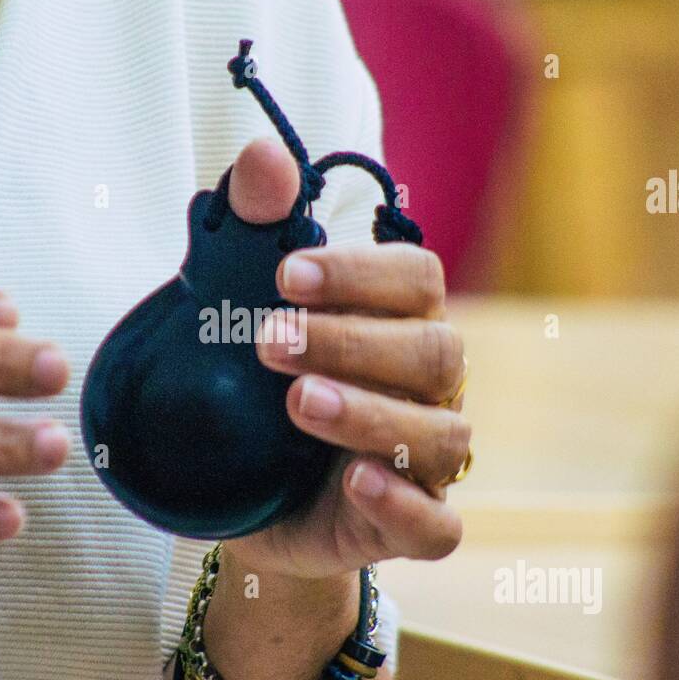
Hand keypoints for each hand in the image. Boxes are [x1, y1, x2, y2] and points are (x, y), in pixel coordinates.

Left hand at [220, 139, 468, 581]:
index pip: (417, 281)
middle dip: (351, 342)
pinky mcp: (405, 528)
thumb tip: (263, 152)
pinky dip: (406, 506)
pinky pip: (439, 527)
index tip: (285, 274)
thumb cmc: (252, 387)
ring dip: (370, 414)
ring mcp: (423, 463)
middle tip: (267, 340)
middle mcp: (426, 388)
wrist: (238, 494)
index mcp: (398, 324)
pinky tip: (355, 483)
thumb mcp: (238, 308)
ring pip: (440, 436)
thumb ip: (254, 228)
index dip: (361, 273)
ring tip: (296, 403)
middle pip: (433, 353)